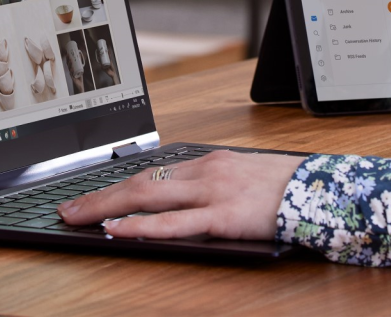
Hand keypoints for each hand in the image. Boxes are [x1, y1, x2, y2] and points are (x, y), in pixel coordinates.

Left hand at [58, 150, 305, 239]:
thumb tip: (178, 202)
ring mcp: (212, 192)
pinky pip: (174, 222)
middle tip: (67, 210)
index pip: (150, 173)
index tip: (89, 197)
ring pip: (147, 198)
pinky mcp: (223, 216)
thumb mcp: (243, 178)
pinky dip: (141, 225)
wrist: (323, 191)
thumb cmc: (287, 189)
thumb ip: (211, 186)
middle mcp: (205, 171)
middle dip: (97, 197)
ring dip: (106, 209)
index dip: (114, 186)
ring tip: (78, 220)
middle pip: (138, 182)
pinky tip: (118, 229)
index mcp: (209, 161)